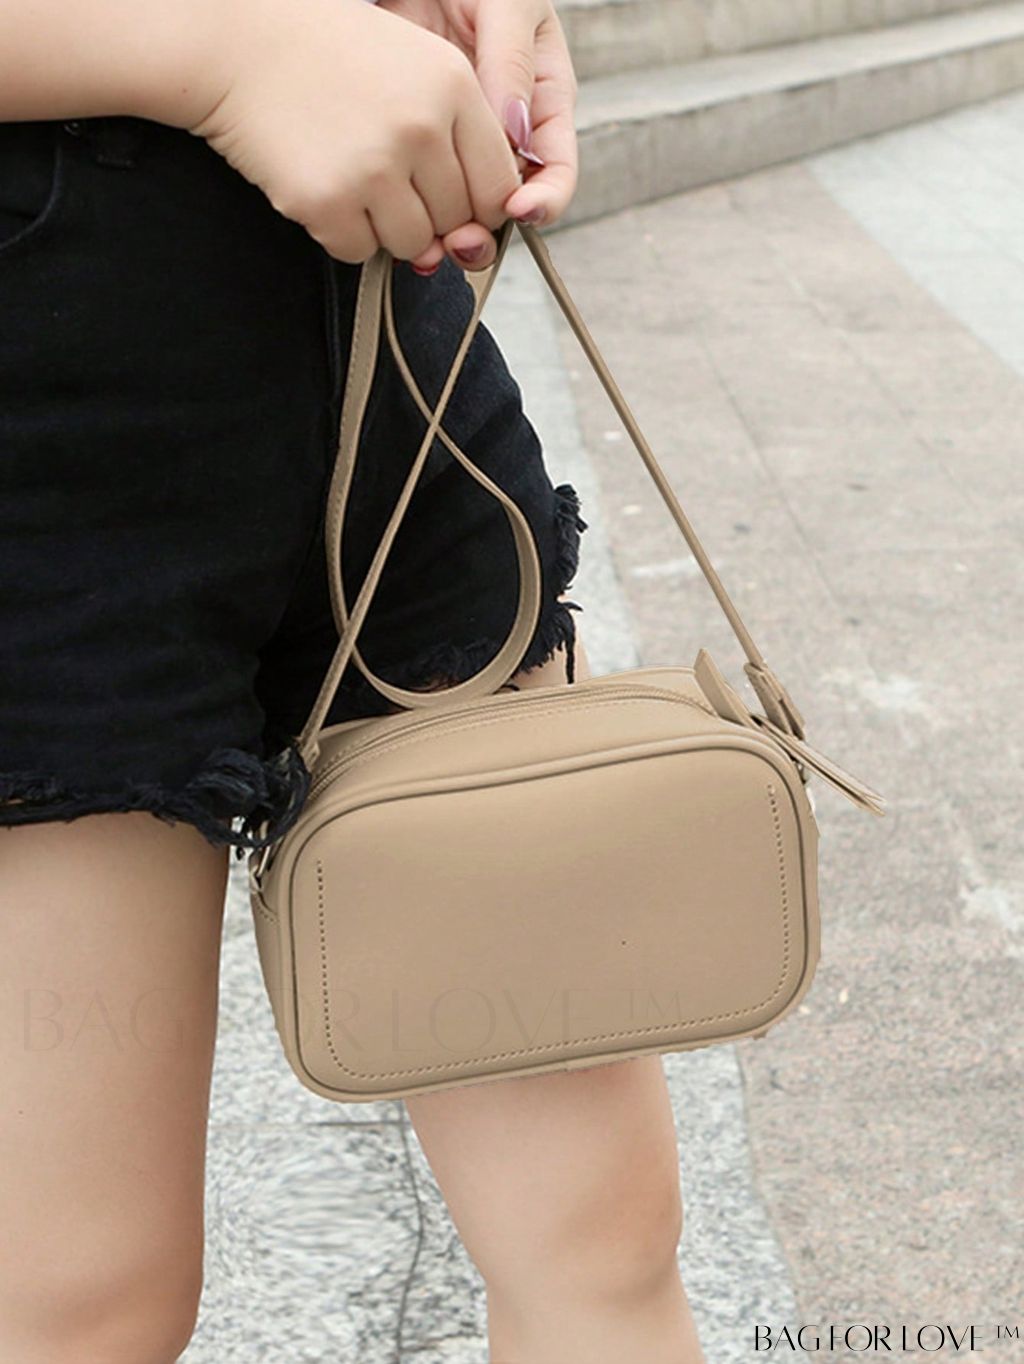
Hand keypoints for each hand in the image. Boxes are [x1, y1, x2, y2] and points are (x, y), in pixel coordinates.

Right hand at [186, 0, 522, 264]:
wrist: (240, 45)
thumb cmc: (333, 61)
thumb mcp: (417, 70)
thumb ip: (462, 144)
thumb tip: (473, 245)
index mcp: (454, 86)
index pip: (498, 188)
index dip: (476, 204)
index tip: (447, 194)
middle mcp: (421, 128)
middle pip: (457, 223)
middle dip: (428, 215)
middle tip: (386, 178)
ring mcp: (373, 167)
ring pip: (413, 245)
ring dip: (386, 228)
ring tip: (355, 179)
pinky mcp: (327, 201)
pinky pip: (359, 252)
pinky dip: (342, 233)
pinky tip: (324, 188)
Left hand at [374, 0, 578, 271]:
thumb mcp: (504, 3)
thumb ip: (511, 63)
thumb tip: (515, 134)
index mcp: (540, 102)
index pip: (554, 167)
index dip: (544, 198)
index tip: (519, 211)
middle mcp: (503, 135)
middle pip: (508, 205)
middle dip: (488, 231)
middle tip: (462, 243)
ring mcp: (459, 147)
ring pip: (464, 211)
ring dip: (449, 238)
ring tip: (429, 250)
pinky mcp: (416, 151)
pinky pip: (418, 197)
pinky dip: (411, 220)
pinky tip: (399, 233)